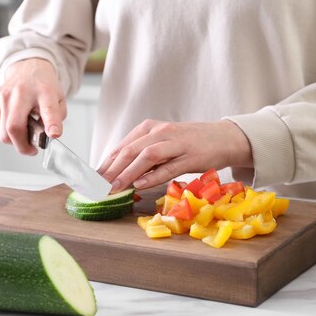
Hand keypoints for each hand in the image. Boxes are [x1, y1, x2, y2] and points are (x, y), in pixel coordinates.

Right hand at [0, 58, 66, 154]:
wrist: (27, 69)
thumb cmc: (44, 88)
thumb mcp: (59, 100)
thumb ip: (56, 119)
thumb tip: (46, 136)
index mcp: (44, 91)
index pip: (48, 109)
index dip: (51, 124)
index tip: (53, 135)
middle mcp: (21, 92)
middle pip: (14, 127)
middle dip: (23, 146)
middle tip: (32, 150)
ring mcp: (4, 95)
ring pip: (4, 132)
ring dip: (16, 140)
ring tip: (26, 133)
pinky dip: (8, 132)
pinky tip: (18, 122)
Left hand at [98, 119, 252, 191]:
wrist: (223, 138)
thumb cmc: (189, 143)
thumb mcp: (162, 143)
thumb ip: (143, 154)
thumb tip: (117, 173)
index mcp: (150, 128)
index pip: (122, 147)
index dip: (105, 164)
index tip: (92, 179)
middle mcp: (160, 132)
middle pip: (130, 150)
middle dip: (111, 170)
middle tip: (98, 186)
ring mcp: (176, 143)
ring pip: (146, 157)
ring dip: (128, 173)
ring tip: (114, 187)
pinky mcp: (190, 156)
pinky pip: (168, 167)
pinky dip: (152, 176)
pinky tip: (140, 185)